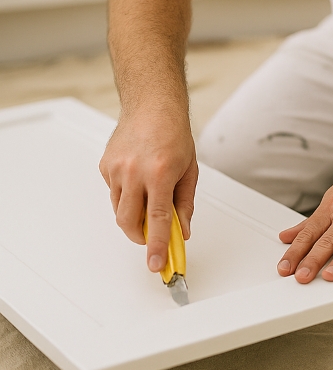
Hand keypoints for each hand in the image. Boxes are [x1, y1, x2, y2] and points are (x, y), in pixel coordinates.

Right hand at [99, 112, 197, 273]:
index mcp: (160, 173)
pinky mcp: (105, 166)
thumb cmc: (173, 134)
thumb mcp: (190, 171)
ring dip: (133, 215)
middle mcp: (135, 171)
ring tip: (148, 198)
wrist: (151, 106)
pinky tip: (137, 180)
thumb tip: (181, 232)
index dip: (156, 246)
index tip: (155, 264)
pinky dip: (126, 196)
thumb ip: (184, 205)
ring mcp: (117, 168)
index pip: (157, 219)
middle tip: (151, 237)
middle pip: (129, 221)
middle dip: (140, 237)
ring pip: (119, 210)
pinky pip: (114, 193)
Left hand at [277, 155, 332, 283]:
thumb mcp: (330, 199)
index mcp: (330, 209)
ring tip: (329, 276)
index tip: (285, 267)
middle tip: (302, 276)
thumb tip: (286, 237)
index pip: (308, 233)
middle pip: (327, 240)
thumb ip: (310, 223)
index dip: (295, 251)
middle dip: (313, 260)